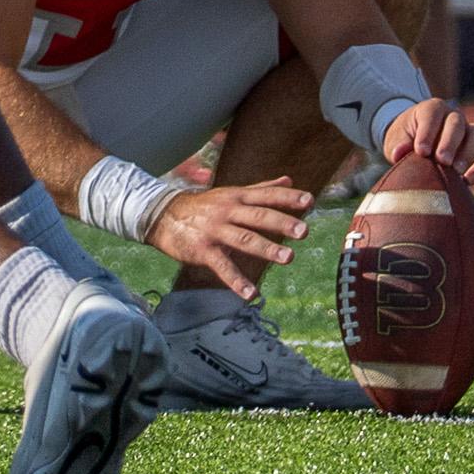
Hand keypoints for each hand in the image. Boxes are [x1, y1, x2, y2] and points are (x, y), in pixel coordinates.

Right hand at [142, 174, 317, 296]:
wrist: (163, 216)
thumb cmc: (204, 205)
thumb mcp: (232, 193)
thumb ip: (262, 188)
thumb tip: (289, 179)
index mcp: (238, 197)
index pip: (267, 195)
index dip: (288, 197)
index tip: (310, 201)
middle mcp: (229, 211)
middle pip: (259, 216)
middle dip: (282, 223)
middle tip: (304, 232)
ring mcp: (216, 231)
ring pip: (244, 239)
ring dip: (266, 249)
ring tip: (288, 258)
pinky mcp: (203, 251)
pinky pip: (223, 267)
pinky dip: (237, 281)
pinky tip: (252, 294)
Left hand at [380, 95, 473, 180]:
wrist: (416, 146)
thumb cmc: (405, 140)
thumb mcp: (396, 139)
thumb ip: (398, 144)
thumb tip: (399, 154)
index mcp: (432, 109)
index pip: (433, 114)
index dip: (428, 132)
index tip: (421, 151)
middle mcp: (453, 117)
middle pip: (458, 123)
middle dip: (450, 143)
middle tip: (442, 161)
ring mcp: (468, 133)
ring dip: (468, 153)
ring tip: (456, 172)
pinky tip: (467, 181)